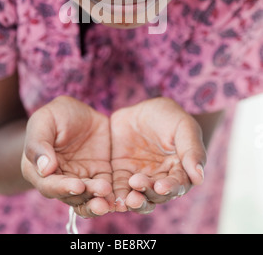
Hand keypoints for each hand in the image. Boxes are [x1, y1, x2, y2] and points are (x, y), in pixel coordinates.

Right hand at [21, 96, 113, 217]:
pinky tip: (120, 197)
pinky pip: (105, 191)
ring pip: (88, 199)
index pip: (49, 185)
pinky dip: (112, 197)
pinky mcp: (100, 176)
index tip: (78, 185)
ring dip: (98, 203)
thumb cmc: (56, 114)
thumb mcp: (44, 120)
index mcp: (39, 171)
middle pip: (71, 196)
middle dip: (86, 197)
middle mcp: (59, 181)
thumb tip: (44, 169)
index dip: (63, 188)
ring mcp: (81, 180)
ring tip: (110, 201)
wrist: (80, 110)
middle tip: (101, 194)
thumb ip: (39, 143)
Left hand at [110, 98, 205, 213]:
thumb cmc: (168, 116)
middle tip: (138, 184)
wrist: (141, 109)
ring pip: (138, 197)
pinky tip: (109, 195)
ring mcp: (140, 179)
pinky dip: (115, 194)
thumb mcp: (183, 126)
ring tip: (126, 197)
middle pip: (156, 195)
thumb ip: (192, 150)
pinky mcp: (120, 175)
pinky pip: (117, 189)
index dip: (170, 187)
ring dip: (133, 200)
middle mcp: (161, 180)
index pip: (177, 185)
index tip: (161, 186)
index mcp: (180, 171)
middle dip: (148, 193)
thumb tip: (199, 177)